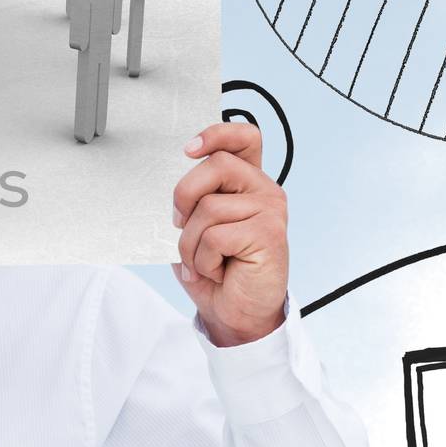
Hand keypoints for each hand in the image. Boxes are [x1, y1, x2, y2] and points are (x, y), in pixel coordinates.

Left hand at [171, 123, 287, 347]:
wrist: (235, 312)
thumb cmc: (217, 269)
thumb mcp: (198, 227)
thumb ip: (197, 199)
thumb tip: (175, 189)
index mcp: (247, 183)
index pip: (245, 138)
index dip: (218, 133)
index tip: (189, 149)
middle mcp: (264, 190)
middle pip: (216, 166)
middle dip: (184, 196)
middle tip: (180, 224)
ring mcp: (270, 210)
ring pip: (208, 207)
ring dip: (191, 242)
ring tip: (204, 260)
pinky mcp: (269, 233)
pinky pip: (215, 236)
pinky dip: (204, 259)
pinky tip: (217, 271)